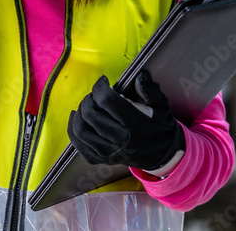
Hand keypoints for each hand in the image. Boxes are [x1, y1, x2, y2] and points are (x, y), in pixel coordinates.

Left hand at [67, 70, 184, 170]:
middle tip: (95, 95)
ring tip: (87, 105)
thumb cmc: (159, 126)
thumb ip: (150, 90)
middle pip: (90, 114)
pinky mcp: (102, 159)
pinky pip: (79, 145)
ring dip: (79, 113)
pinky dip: (73, 130)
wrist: (162, 153)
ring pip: (81, 130)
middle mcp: (120, 140)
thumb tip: (140, 76)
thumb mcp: (161, 106)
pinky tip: (77, 118)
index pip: (106, 101)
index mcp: (135, 124)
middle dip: (89, 99)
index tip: (103, 81)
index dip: (100, 87)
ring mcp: (110, 152)